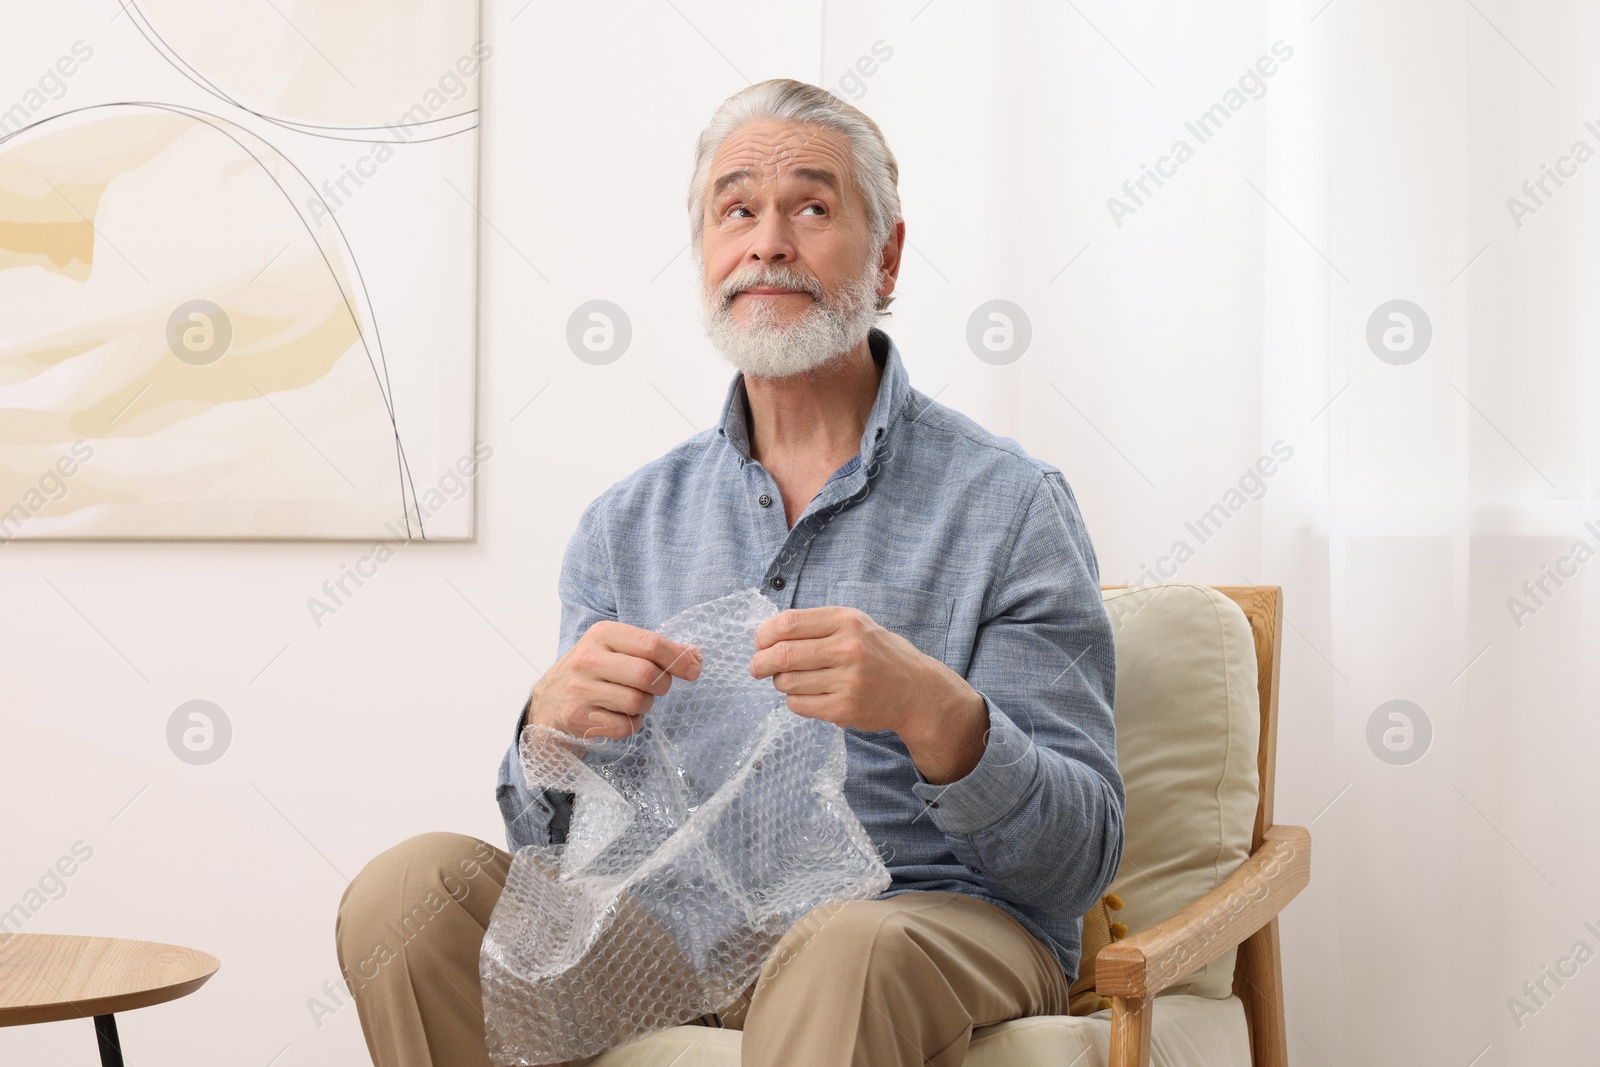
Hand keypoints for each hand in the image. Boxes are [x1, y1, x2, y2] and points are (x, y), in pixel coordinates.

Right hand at [526, 621, 701, 741]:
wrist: (547, 705)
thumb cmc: (590, 674)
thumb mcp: (616, 651)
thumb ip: (653, 650)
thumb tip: (695, 656)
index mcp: (601, 634)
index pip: (651, 643)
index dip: (679, 659)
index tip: (693, 670)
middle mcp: (588, 659)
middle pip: (648, 675)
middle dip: (662, 685)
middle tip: (656, 688)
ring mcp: (580, 689)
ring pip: (638, 702)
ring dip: (645, 706)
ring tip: (631, 701)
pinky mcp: (578, 717)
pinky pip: (626, 726)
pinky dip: (631, 724)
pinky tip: (618, 716)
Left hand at [747, 606, 987, 782]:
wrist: (916, 690)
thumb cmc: (878, 654)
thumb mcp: (855, 625)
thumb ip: (817, 625)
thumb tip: (766, 635)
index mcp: (847, 621)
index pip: (788, 623)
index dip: (764, 635)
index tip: (760, 643)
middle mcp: (848, 648)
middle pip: (783, 655)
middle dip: (760, 662)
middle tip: (756, 668)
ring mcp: (847, 680)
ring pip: (787, 682)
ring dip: (780, 683)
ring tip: (790, 681)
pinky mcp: (845, 708)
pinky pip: (798, 705)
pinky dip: (793, 701)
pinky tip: (806, 696)